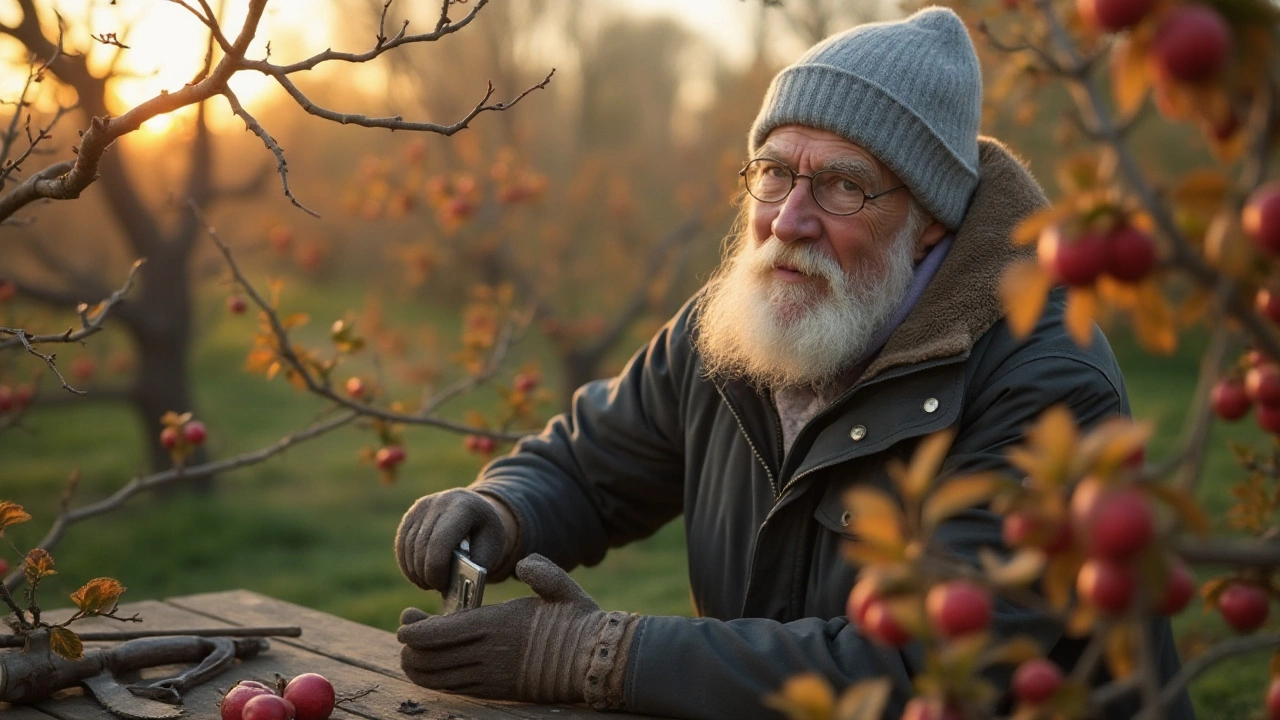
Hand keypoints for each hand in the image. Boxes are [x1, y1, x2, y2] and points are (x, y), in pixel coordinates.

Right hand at [395, 488, 506, 590]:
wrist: (477, 509)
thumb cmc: (486, 533)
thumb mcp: (492, 548)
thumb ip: (476, 566)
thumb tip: (453, 584)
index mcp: (464, 507)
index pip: (440, 541)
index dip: (436, 568)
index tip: (442, 585)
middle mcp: (440, 502)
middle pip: (422, 545)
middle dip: (426, 572)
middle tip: (435, 587)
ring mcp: (422, 506)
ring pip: (408, 545)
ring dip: (414, 570)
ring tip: (427, 583)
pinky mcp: (411, 514)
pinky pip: (401, 543)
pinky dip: (406, 563)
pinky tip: (417, 576)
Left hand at [397, 554, 635, 706]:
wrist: (596, 662)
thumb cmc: (579, 622)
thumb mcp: (563, 588)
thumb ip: (541, 571)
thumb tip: (522, 563)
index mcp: (498, 624)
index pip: (440, 632)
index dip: (415, 630)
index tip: (406, 621)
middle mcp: (488, 654)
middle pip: (430, 658)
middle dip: (410, 646)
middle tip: (407, 631)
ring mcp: (491, 677)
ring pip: (437, 678)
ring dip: (418, 666)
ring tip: (414, 651)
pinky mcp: (496, 691)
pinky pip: (455, 690)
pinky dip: (436, 680)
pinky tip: (434, 669)